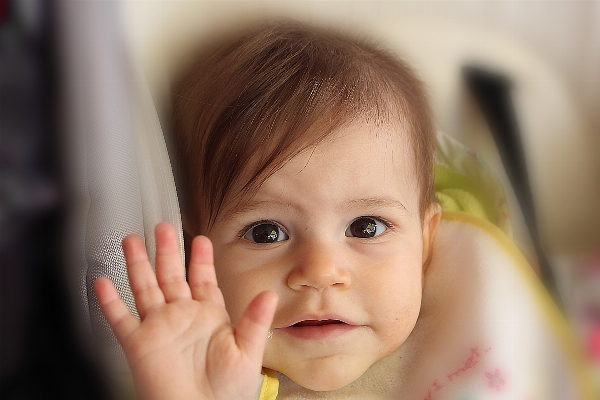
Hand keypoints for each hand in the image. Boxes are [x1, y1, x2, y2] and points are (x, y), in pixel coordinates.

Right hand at [94, 222, 277, 399]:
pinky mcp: (139, 344)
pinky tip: (102, 282)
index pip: (202, 279)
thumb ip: (255, 319)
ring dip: (138, 264)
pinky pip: (120, 319)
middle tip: (163, 226)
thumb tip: (269, 294)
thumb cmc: (227, 392)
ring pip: (145, 287)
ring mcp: (159, 328)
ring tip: (133, 240)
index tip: (200, 239)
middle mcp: (182, 318)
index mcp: (209, 317)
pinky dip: (109, 301)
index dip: (200, 259)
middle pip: (171, 276)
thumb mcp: (248, 351)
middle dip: (167, 250)